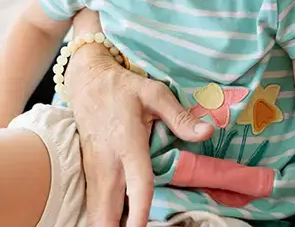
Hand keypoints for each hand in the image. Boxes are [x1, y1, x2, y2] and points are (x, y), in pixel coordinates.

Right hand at [66, 10, 213, 226]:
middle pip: (106, 209)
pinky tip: (116, 222)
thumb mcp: (155, 93)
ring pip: (95, 211)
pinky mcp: (88, 172)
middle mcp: (107, 162)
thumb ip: (180, 117)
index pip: (136, 183)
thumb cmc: (123, 88)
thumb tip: (207, 132)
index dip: (139, 210)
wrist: (87, 81)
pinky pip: (93, 203)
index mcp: (128, 143)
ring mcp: (94, 169)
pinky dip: (103, 217)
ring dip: (108, 224)